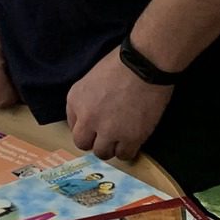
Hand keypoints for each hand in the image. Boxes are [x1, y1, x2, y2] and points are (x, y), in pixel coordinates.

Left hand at [64, 48, 173, 162]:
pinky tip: (133, 140)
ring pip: (103, 153)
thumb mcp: (91, 78)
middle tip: (108, 133)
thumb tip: (88, 119)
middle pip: (83, 144)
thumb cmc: (122, 63)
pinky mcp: (130, 137)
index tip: (96, 126)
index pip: (73, 126)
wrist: (146, 64)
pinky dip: (128, 150)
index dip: (86, 127)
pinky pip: (124, 155)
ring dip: (111, 147)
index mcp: (76, 100)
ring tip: (122, 137)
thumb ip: (85, 100)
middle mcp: (88, 119)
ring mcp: (108, 130)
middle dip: (94, 140)